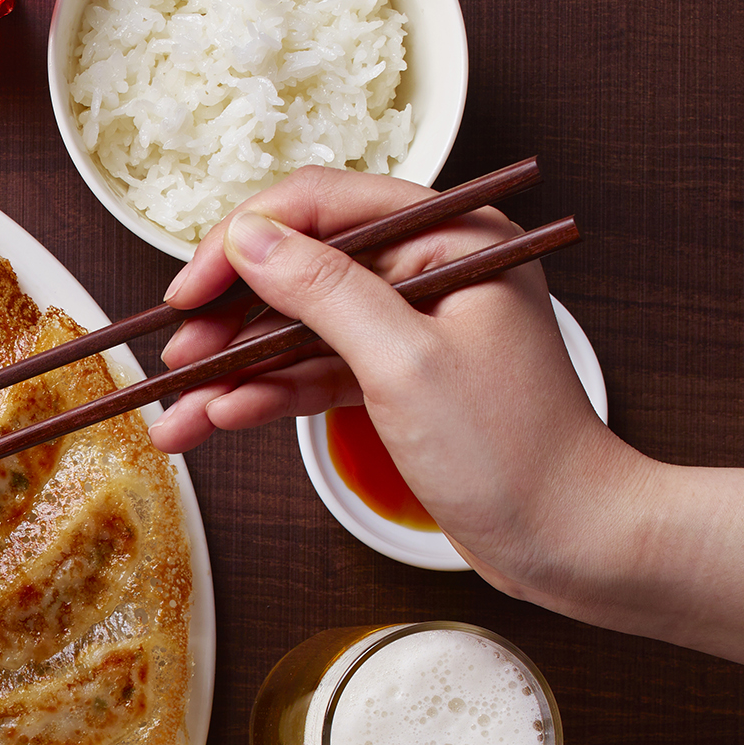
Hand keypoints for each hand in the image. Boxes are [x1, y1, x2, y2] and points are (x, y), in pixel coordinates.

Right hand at [146, 166, 638, 604]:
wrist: (569, 538)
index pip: (324, 206)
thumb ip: (324, 291)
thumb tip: (250, 239)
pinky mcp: (396, 380)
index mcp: (453, 236)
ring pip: (297, 331)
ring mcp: (411, 327)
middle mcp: (431, 269)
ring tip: (177, 414)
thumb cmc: (512, 450)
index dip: (244, 242)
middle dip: (229, 320)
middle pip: (301, 270)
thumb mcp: (404, 362)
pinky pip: (313, 375)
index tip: (188, 291)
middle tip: (175, 359)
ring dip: (234, 372)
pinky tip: (218, 421)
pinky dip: (265, 399)